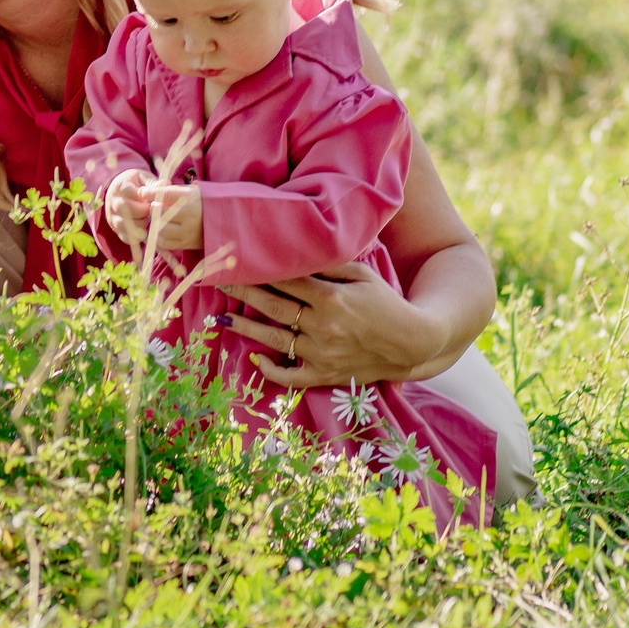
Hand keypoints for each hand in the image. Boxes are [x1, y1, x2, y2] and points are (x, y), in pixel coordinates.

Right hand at [101, 169, 151, 246]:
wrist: (122, 192)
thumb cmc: (137, 184)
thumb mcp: (144, 179)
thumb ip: (153, 183)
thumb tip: (165, 184)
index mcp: (119, 186)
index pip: (130, 193)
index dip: (144, 199)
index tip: (153, 200)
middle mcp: (112, 201)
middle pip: (124, 208)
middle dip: (142, 212)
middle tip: (152, 212)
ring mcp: (112, 216)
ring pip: (123, 224)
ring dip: (140, 225)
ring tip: (148, 220)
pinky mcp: (115, 229)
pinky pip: (125, 237)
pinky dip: (137, 237)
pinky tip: (145, 231)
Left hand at [140, 181, 200, 251]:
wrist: (224, 220)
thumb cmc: (202, 202)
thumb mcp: (189, 190)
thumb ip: (167, 191)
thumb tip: (143, 192)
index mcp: (191, 199)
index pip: (165, 194)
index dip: (150, 193)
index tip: (143, 192)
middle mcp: (190, 217)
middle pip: (160, 214)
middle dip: (153, 209)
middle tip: (154, 207)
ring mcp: (188, 233)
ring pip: (160, 230)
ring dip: (155, 223)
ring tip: (158, 218)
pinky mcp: (187, 244)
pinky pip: (165, 243)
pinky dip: (159, 236)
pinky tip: (162, 230)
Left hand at [218, 262, 446, 388]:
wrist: (411, 343)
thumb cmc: (385, 303)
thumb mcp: (363, 275)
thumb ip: (330, 264)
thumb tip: (297, 251)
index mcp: (331, 298)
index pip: (285, 279)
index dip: (258, 269)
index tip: (236, 259)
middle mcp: (323, 326)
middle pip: (272, 305)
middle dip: (242, 292)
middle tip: (217, 280)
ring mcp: (322, 353)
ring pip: (274, 339)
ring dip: (245, 328)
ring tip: (222, 317)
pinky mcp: (325, 375)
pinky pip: (292, 377)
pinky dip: (272, 371)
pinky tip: (254, 359)